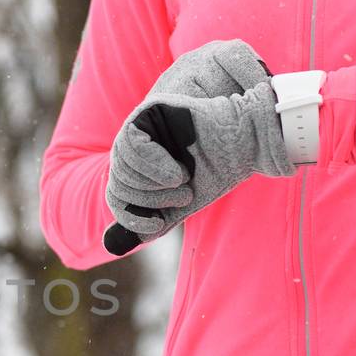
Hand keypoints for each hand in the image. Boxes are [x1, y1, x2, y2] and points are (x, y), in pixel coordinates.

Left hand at [104, 40, 287, 251]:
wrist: (245, 146)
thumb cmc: (215, 174)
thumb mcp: (178, 205)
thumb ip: (148, 222)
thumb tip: (111, 246)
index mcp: (138, 167)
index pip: (116, 194)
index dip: (130, 216)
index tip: (156, 226)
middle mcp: (135, 146)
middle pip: (118, 180)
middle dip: (149, 198)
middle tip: (183, 197)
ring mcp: (140, 125)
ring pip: (122, 163)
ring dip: (154, 183)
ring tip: (183, 183)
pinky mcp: (149, 110)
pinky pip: (132, 142)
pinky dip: (154, 164)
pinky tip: (177, 172)